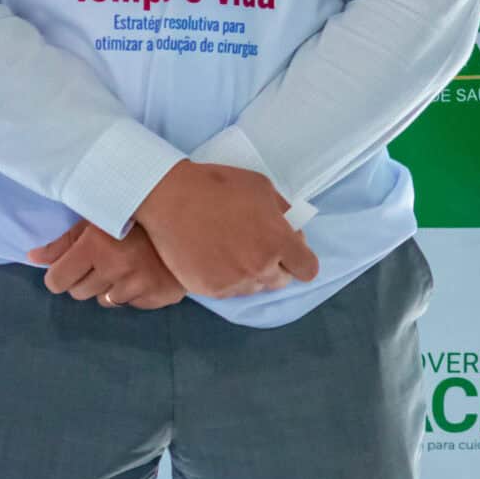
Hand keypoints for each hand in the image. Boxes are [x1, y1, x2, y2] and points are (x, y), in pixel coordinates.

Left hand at [27, 221, 186, 309]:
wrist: (188, 219)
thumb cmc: (134, 216)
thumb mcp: (96, 220)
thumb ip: (63, 242)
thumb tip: (32, 258)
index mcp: (96, 246)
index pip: (57, 281)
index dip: (60, 274)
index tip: (72, 265)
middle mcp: (115, 267)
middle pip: (78, 293)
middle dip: (85, 279)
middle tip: (104, 260)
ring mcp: (139, 284)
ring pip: (104, 300)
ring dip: (109, 287)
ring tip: (126, 265)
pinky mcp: (158, 296)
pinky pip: (130, 304)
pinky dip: (132, 293)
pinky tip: (143, 273)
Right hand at [132, 162, 319, 299]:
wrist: (172, 198)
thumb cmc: (219, 187)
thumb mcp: (263, 188)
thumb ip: (283, 214)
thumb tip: (292, 231)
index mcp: (278, 242)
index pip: (307, 269)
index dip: (301, 261)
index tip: (291, 254)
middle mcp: (260, 267)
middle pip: (281, 281)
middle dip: (276, 267)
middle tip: (258, 249)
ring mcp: (235, 281)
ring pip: (254, 288)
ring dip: (250, 274)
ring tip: (233, 251)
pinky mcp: (211, 290)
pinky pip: (230, 291)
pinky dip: (227, 279)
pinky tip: (215, 258)